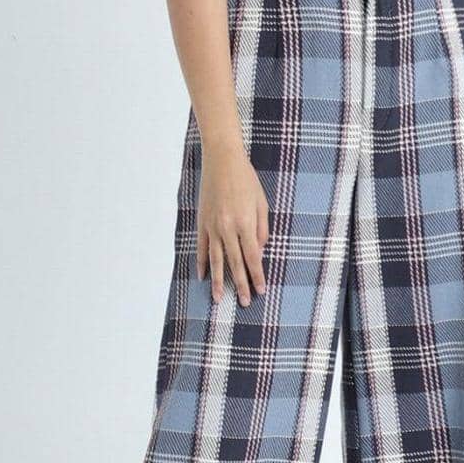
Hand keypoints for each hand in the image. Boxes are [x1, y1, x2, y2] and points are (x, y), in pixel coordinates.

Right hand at [196, 144, 269, 305]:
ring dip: (218, 281)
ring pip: (215, 260)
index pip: (252, 257)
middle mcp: (227, 228)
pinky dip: (201, 263)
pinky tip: (202, 276)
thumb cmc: (246, 180)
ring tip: (218, 298)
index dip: (257, 275)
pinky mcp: (202, 222)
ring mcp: (212, 226)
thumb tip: (258, 253)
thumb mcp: (261, 204)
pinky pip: (201, 247)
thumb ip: (261, 230)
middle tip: (245, 302)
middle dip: (240, 284)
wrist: (222, 160)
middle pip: (235, 263)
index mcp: (244, 223)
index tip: (261, 290)